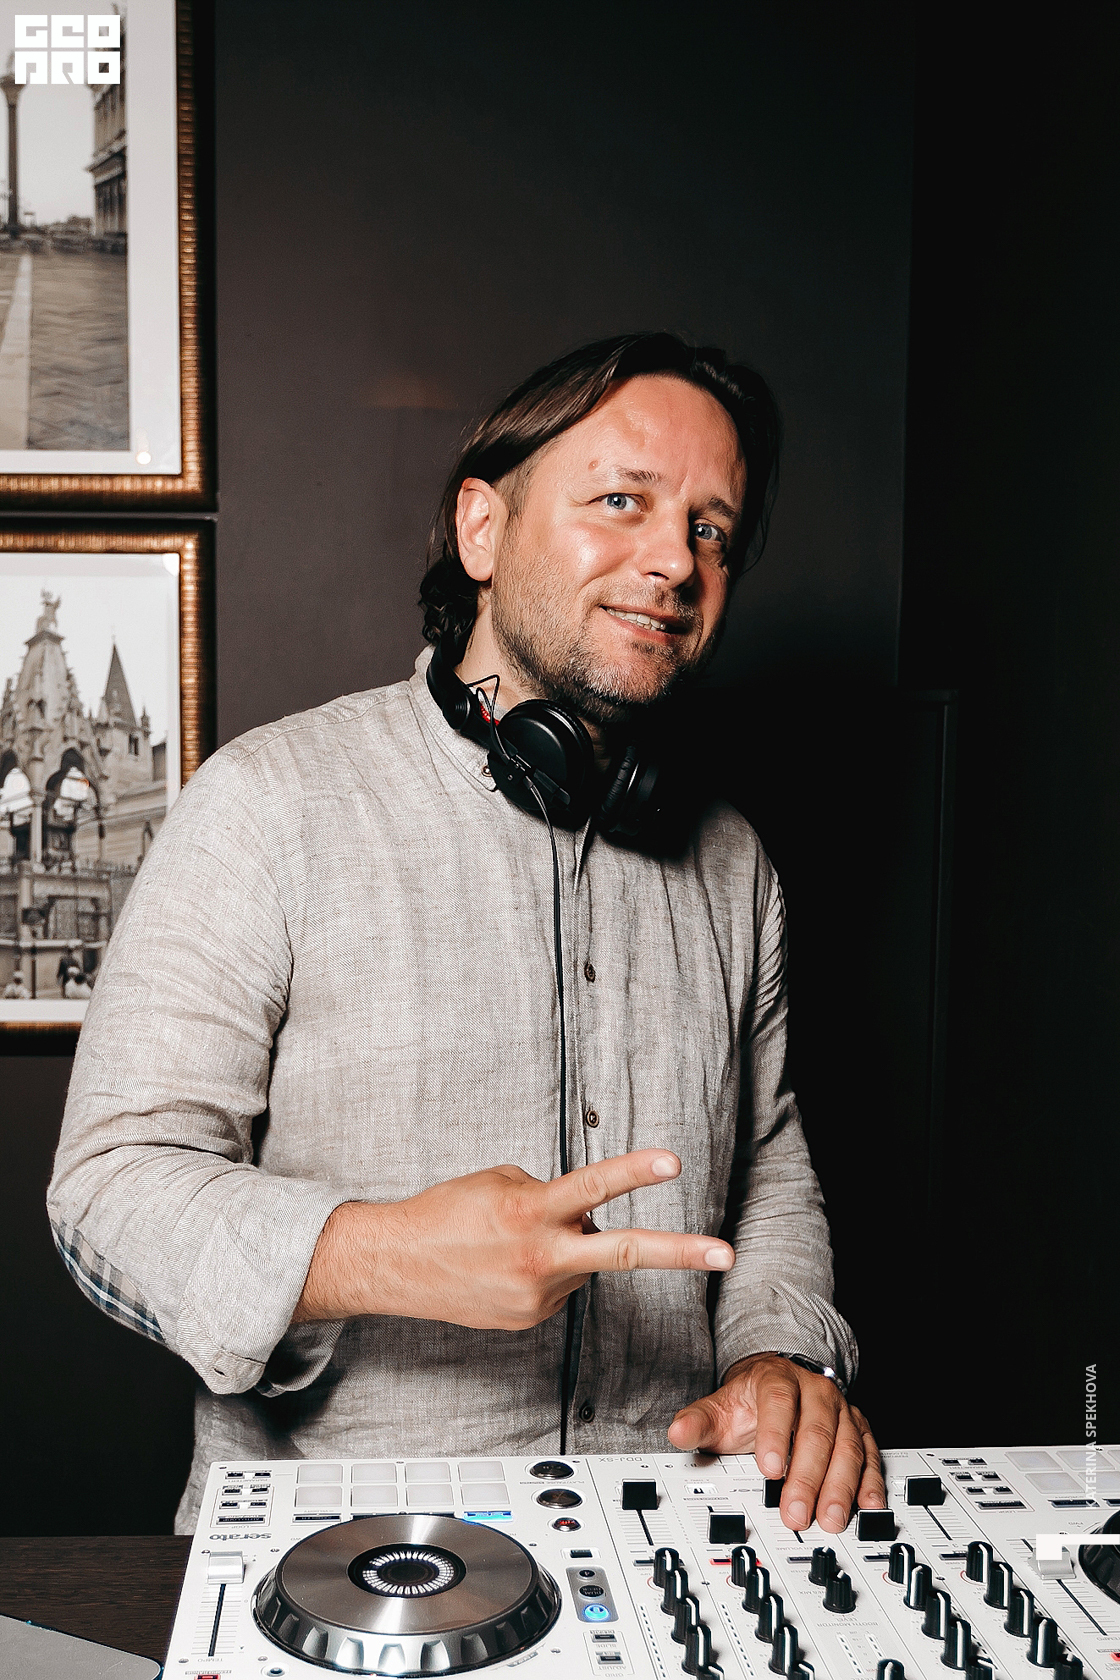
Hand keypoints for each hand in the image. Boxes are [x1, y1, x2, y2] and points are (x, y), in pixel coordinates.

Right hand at [294, 1150, 734, 1329]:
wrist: (395, 1264)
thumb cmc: (445, 1212)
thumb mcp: (501, 1182)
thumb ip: (551, 1195)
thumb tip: (585, 1215)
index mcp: (531, 1212)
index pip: (594, 1186)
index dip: (635, 1171)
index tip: (673, 1162)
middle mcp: (541, 1257)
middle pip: (623, 1252)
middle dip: (681, 1253)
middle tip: (726, 1253)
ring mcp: (538, 1295)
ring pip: (584, 1263)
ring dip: (568, 1246)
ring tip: (514, 1241)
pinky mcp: (531, 1319)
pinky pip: (560, 1286)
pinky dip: (546, 1270)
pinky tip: (507, 1267)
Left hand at [667, 1352, 884, 1531]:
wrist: (779, 1383)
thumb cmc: (750, 1403)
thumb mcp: (721, 1408)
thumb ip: (699, 1422)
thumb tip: (677, 1433)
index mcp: (779, 1380)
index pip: (779, 1402)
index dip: (776, 1434)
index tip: (770, 1469)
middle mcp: (815, 1392)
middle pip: (817, 1431)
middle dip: (808, 1475)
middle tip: (796, 1512)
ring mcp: (841, 1411)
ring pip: (847, 1445)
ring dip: (841, 1485)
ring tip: (830, 1518)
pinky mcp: (859, 1430)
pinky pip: (870, 1455)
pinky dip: (871, 1481)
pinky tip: (867, 1505)